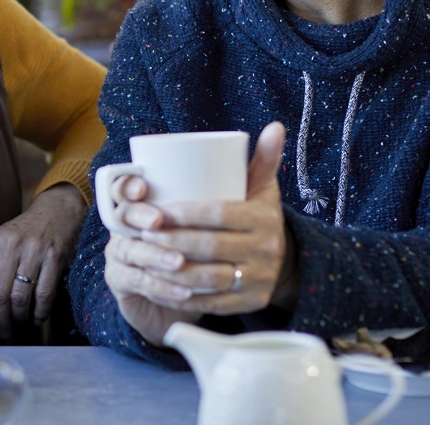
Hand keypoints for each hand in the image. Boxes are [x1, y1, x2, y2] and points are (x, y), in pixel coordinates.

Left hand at [0, 182, 85, 339]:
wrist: (57, 209)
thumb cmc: (26, 231)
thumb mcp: (3, 238)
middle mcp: (13, 245)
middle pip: (0, 293)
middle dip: (1, 319)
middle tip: (3, 332)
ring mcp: (35, 251)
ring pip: (21, 296)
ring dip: (20, 317)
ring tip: (19, 324)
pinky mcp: (55, 257)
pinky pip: (45, 294)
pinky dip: (40, 312)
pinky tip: (37, 317)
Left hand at [104, 122, 290, 345]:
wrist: (286, 261)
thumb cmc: (259, 216)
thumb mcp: (264, 187)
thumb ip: (264, 158)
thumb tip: (275, 126)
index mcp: (264, 218)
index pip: (218, 214)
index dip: (185, 214)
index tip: (157, 210)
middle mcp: (265, 250)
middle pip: (210, 246)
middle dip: (171, 240)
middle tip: (142, 232)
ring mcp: (258, 280)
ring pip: (209, 278)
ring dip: (172, 270)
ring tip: (145, 257)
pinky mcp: (250, 303)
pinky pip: (211, 303)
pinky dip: (182, 297)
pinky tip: (158, 287)